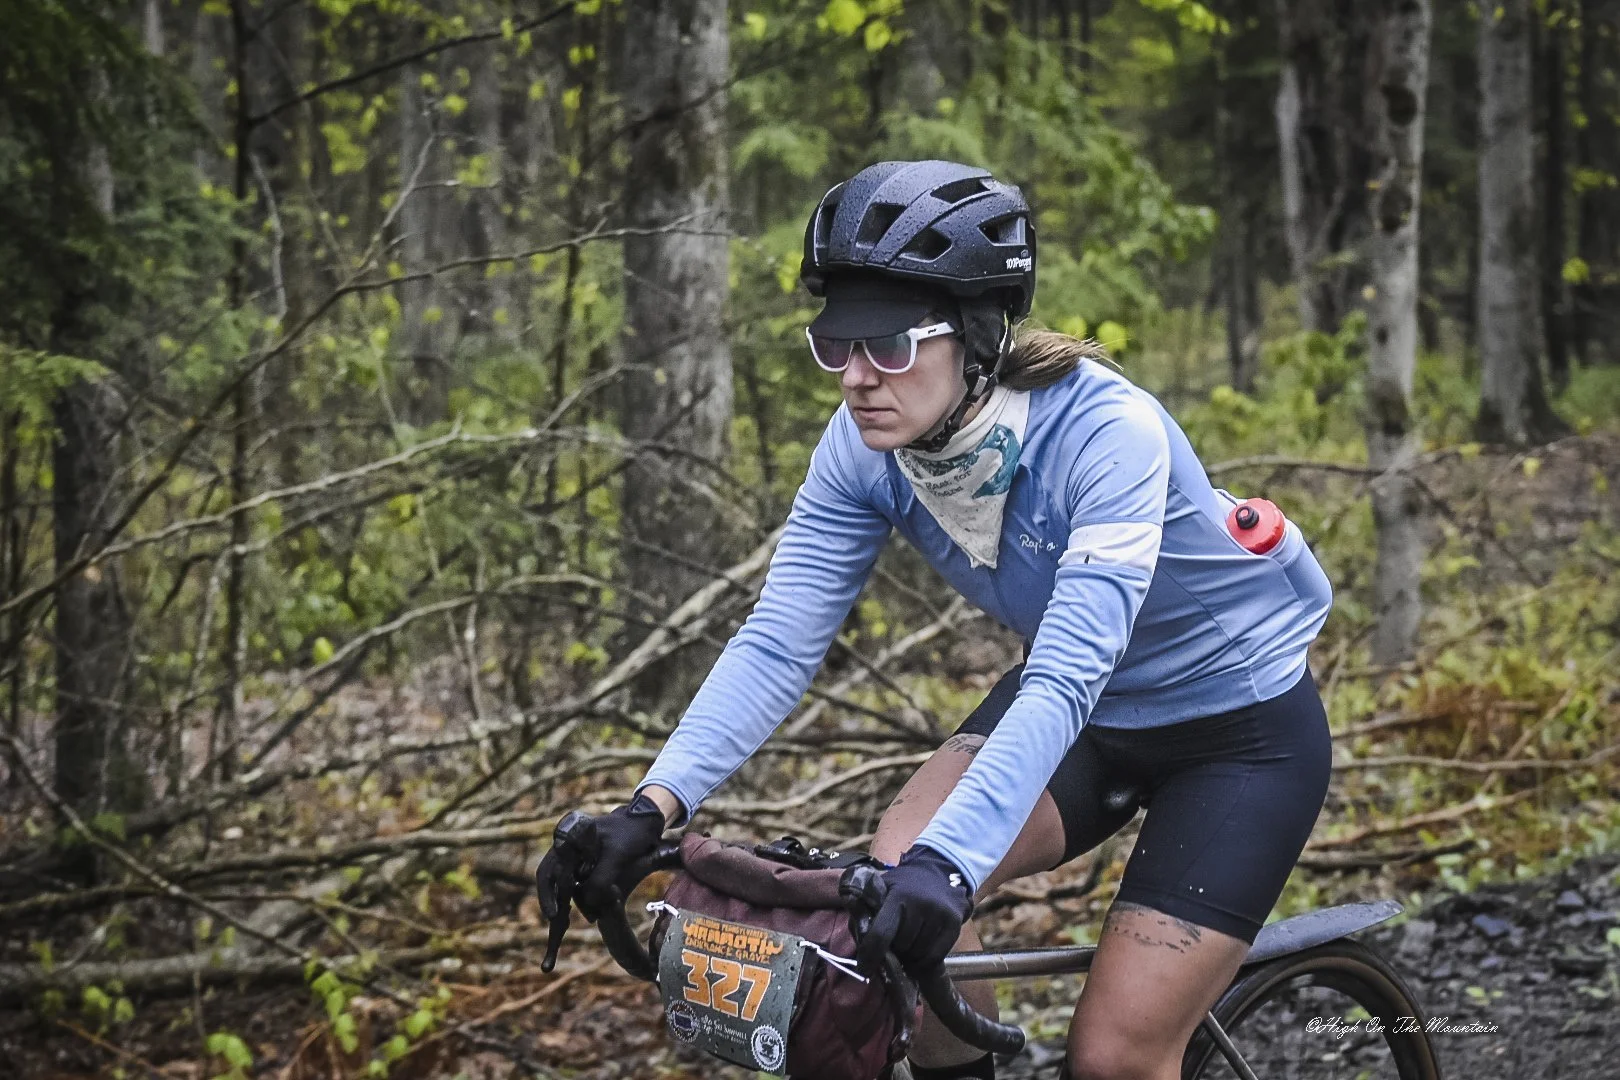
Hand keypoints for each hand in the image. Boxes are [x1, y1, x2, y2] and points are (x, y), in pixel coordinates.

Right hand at [536, 794, 666, 923]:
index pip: (547, 871)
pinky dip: (586, 897)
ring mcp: (578, 857)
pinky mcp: (589, 865)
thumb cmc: (631, 832)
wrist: (646, 822)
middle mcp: (568, 849)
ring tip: (592, 916)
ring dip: (577, 902)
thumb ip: (600, 879)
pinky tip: (595, 910)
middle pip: (554, 881)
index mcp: (568, 841)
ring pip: (569, 886)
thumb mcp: (617, 855)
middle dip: (559, 903)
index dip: (547, 895)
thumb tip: (588, 903)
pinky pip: (582, 884)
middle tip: (564, 926)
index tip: (554, 915)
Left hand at [856, 845, 972, 976]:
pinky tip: (919, 952)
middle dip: (893, 952)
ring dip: (909, 957)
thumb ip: (866, 910)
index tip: (865, 969)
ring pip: (918, 955)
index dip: (870, 955)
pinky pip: (935, 958)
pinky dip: (924, 962)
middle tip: (893, 945)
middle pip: (901, 947)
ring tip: (907, 945)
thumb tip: (858, 939)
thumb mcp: (882, 888)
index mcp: (899, 895)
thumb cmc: (904, 886)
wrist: (940, 873)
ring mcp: (940, 915)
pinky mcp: (954, 925)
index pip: (881, 933)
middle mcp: (922, 904)